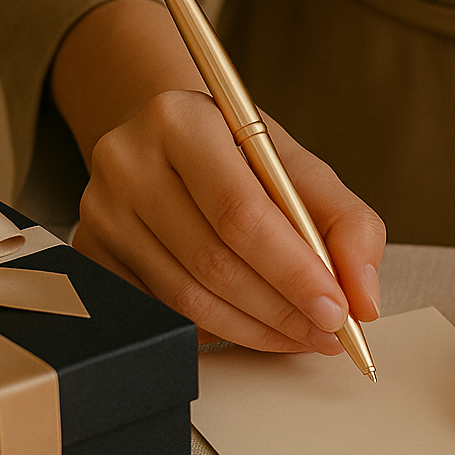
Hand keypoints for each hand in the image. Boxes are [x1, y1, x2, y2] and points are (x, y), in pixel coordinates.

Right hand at [53, 0, 383, 352]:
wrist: (167, 139)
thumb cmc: (237, 153)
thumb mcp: (299, 167)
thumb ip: (347, 224)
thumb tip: (364, 298)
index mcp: (181, 121)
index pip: (241, 212)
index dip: (293, 270)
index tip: (337, 309)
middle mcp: (127, 161)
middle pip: (213, 262)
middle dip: (282, 309)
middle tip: (328, 332)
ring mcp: (100, 210)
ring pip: (185, 298)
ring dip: (255, 330)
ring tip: (301, 334)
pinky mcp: (90, 252)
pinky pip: (161, 313)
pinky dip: (216, 331)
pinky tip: (252, 325)